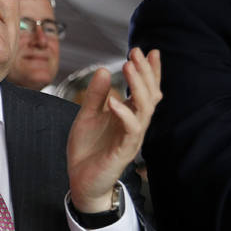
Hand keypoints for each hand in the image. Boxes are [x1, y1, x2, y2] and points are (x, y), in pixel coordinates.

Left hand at [67, 48, 160, 212]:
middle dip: (145, 73)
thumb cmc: (87, 149)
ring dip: (137, 87)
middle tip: (136, 53)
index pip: (144, 90)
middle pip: (150, 95)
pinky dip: (124, 114)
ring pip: (145, 109)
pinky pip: (130, 130)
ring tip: (128, 67)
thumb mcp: (86, 116)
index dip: (149, 71)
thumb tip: (102, 69)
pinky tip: (114, 101)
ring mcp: (132, 138)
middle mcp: (134, 125)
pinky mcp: (124, 151)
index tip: (149, 50)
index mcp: (127, 115)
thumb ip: (94, 95)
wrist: (80, 180)